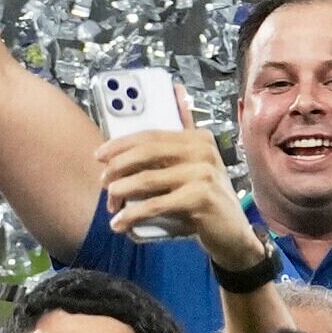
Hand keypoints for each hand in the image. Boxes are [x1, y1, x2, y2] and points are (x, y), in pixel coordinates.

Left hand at [96, 118, 268, 275]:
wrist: (233, 235)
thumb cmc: (205, 201)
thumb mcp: (194, 170)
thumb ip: (178, 145)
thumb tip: (172, 97)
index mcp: (197, 139)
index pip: (151, 135)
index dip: (120, 144)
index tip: (98, 155)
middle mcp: (202, 151)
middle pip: (145, 153)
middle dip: (117, 168)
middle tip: (102, 184)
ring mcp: (203, 174)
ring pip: (146, 179)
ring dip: (120, 193)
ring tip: (110, 206)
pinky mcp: (200, 199)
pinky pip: (154, 205)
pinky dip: (132, 215)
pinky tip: (119, 224)